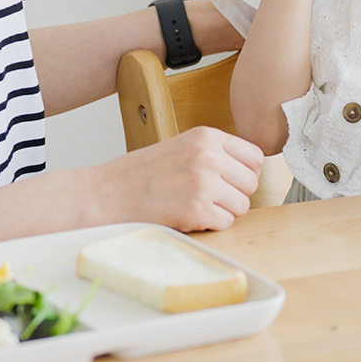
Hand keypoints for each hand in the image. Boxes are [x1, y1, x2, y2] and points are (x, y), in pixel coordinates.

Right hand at [101, 126, 263, 231]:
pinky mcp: (197, 208)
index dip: (243, 173)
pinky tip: (187, 216)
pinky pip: (226, 223)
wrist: (106, 194)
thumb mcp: (180, 147)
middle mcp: (208, 155)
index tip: (228, 181)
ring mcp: (203, 181)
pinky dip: (210, 225)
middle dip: (234, 195)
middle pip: (251, 183)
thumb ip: (212, 153)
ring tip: (193, 205)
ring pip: (242, 206)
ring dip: (222, 212)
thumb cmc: (139, 174)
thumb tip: (247, 171)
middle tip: (206, 197)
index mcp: (205, 136)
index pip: (254, 156)